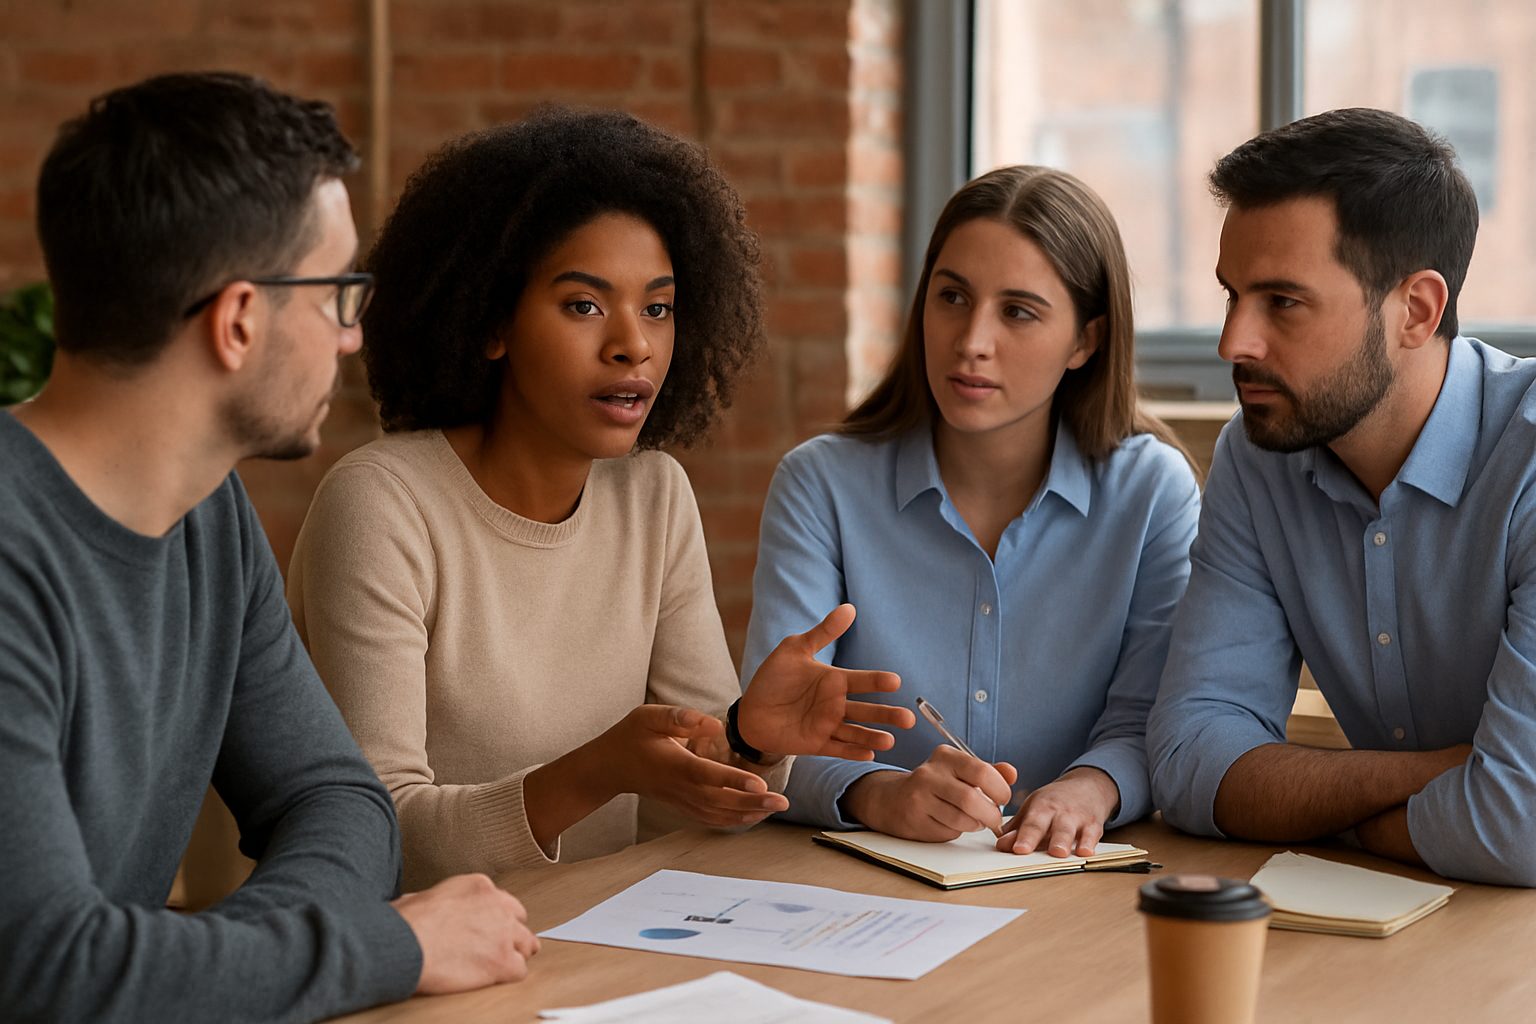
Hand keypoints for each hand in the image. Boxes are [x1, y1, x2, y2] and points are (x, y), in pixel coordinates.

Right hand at [392, 873, 539, 993]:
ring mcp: (504, 933)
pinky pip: (519, 971)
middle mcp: (498, 905)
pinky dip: (508, 976)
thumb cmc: (405, 923)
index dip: (494, 918)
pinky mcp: (503, 961)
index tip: (485, 928)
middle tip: (493, 947)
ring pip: (527, 945)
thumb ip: (441, 900)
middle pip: (519, 921)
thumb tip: (426, 907)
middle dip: (509, 934)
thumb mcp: (424, 896)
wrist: (405, 944)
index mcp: (479, 886)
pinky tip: (492, 978)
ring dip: (514, 955)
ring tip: (496, 964)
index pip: (503, 901)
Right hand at [608, 704, 788, 826]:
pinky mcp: (683, 807)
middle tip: (783, 803)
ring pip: (718, 814)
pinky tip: (753, 816)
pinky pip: (711, 818)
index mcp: (675, 764)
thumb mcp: (649, 716)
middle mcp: (680, 787)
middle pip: (720, 800)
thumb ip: (680, 718)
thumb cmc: (631, 736)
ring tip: (776, 809)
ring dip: (749, 814)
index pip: (708, 775)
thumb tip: (714, 724)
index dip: (734, 781)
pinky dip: (733, 821)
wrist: (610, 767)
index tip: (760, 785)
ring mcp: (682, 801)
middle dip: (753, 803)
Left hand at [738, 603, 914, 759]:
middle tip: (909, 718)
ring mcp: (827, 726)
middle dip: (887, 715)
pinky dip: (852, 752)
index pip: (862, 681)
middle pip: (866, 710)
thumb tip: (849, 608)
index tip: (895, 681)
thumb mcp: (795, 650)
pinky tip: (868, 755)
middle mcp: (836, 705)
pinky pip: (837, 749)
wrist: (750, 710)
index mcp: (834, 681)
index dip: (878, 681)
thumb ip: (823, 632)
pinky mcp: (816, 744)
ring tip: (890, 741)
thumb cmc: (774, 678)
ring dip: (873, 736)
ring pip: (856, 732)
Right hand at [843, 747, 1017, 841]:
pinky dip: (957, 831)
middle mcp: (929, 773)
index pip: (982, 772)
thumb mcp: (959, 771)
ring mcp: (918, 797)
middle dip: (991, 815)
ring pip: (962, 820)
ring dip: (975, 825)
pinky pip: (948, 832)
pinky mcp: (914, 819)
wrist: (891, 799)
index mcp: (945, 756)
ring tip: (973, 821)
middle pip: (972, 800)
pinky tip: (952, 824)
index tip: (1002, 799)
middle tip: (994, 820)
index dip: (1000, 790)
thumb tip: (1011, 773)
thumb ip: (988, 772)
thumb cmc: (934, 785)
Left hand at [998, 767, 1120, 856]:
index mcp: (1040, 807)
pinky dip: (1089, 843)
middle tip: (1024, 850)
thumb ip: (1018, 829)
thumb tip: (1001, 845)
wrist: (1089, 786)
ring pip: (1068, 830)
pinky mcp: (1094, 825)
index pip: (1029, 823)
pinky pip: (1092, 834)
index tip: (1015, 849)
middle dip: (1035, 837)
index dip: (1022, 836)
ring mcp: (1076, 817)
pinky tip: (1085, 852)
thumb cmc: (1057, 802)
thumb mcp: (1035, 809)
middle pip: (1044, 825)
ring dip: (1062, 841)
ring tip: (1058, 853)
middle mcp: (1057, 811)